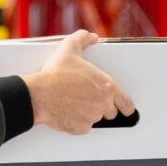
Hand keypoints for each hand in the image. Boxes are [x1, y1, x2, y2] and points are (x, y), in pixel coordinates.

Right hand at [20, 30, 134, 134]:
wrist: (39, 94)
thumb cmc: (54, 74)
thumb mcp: (69, 48)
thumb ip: (83, 38)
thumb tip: (91, 37)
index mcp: (106, 86)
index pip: (127, 103)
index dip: (126, 106)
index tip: (124, 108)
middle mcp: (103, 103)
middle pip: (111, 112)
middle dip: (102, 107)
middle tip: (88, 99)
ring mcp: (92, 117)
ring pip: (96, 119)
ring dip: (89, 113)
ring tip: (75, 103)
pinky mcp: (81, 128)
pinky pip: (83, 127)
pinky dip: (78, 122)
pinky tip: (69, 111)